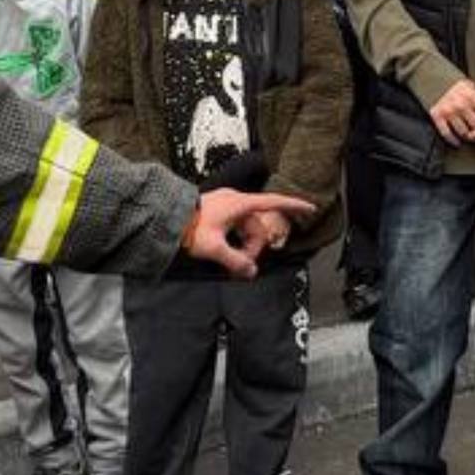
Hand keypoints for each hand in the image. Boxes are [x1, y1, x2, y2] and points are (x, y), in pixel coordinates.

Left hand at [184, 186, 315, 276]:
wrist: (164, 217)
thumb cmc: (187, 227)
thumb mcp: (213, 248)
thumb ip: (235, 262)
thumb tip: (250, 272)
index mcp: (238, 204)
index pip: (273, 202)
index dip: (294, 206)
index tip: (310, 208)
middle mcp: (234, 202)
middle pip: (257, 226)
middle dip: (254, 247)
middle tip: (242, 266)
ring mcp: (226, 206)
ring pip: (246, 229)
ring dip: (243, 247)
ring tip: (232, 263)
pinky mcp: (218, 213)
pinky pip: (235, 229)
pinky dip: (235, 242)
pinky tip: (226, 254)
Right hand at [428, 78, 474, 142]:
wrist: (436, 83)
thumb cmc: (459, 89)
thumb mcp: (472, 88)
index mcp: (470, 95)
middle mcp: (459, 103)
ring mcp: (447, 110)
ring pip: (463, 132)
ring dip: (467, 136)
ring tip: (471, 136)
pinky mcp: (437, 116)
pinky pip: (447, 134)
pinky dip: (453, 140)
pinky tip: (458, 142)